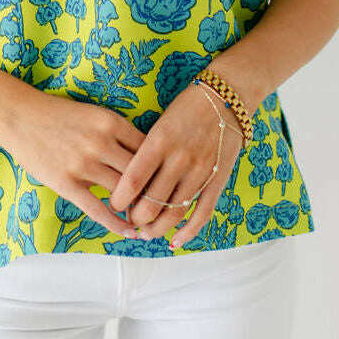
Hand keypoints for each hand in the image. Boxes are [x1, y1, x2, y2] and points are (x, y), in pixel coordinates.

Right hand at [0, 88, 149, 238]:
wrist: (19, 115)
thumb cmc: (59, 114)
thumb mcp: (95, 114)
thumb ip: (118, 134)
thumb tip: (146, 159)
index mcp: (112, 122)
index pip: (150, 150)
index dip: (161, 168)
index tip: (168, 181)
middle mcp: (102, 143)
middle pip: (141, 174)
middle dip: (154, 191)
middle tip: (164, 205)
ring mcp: (84, 164)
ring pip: (122, 193)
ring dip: (136, 209)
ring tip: (148, 220)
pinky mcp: (66, 183)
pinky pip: (98, 210)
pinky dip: (116, 224)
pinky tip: (127, 232)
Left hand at [107, 82, 244, 245]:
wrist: (226, 96)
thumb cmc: (185, 108)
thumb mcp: (159, 124)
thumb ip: (145, 153)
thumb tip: (128, 186)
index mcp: (159, 141)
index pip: (133, 180)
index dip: (119, 200)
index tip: (113, 204)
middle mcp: (180, 158)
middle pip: (152, 204)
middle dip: (136, 218)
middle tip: (129, 219)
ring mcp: (201, 171)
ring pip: (175, 214)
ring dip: (157, 228)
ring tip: (146, 231)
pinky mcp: (218, 179)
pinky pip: (202, 214)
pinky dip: (188, 232)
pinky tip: (175, 241)